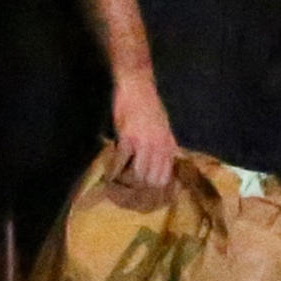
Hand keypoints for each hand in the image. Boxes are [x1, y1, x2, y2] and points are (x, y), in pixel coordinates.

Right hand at [107, 69, 179, 186]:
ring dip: (126, 182)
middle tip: (128, 190)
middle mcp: (159, 148)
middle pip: (151, 181)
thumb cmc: (151, 105)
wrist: (138, 86)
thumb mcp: (165, 127)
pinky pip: (120, 162)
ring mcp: (143, 144)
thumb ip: (167, 145)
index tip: (144, 194)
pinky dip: (113, 170)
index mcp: (169, 146)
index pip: (165, 178)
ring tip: (119, 182)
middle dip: (139, 189)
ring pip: (137, 176)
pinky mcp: (127, 139)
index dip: (154, 190)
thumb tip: (170, 162)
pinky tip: (110, 173)